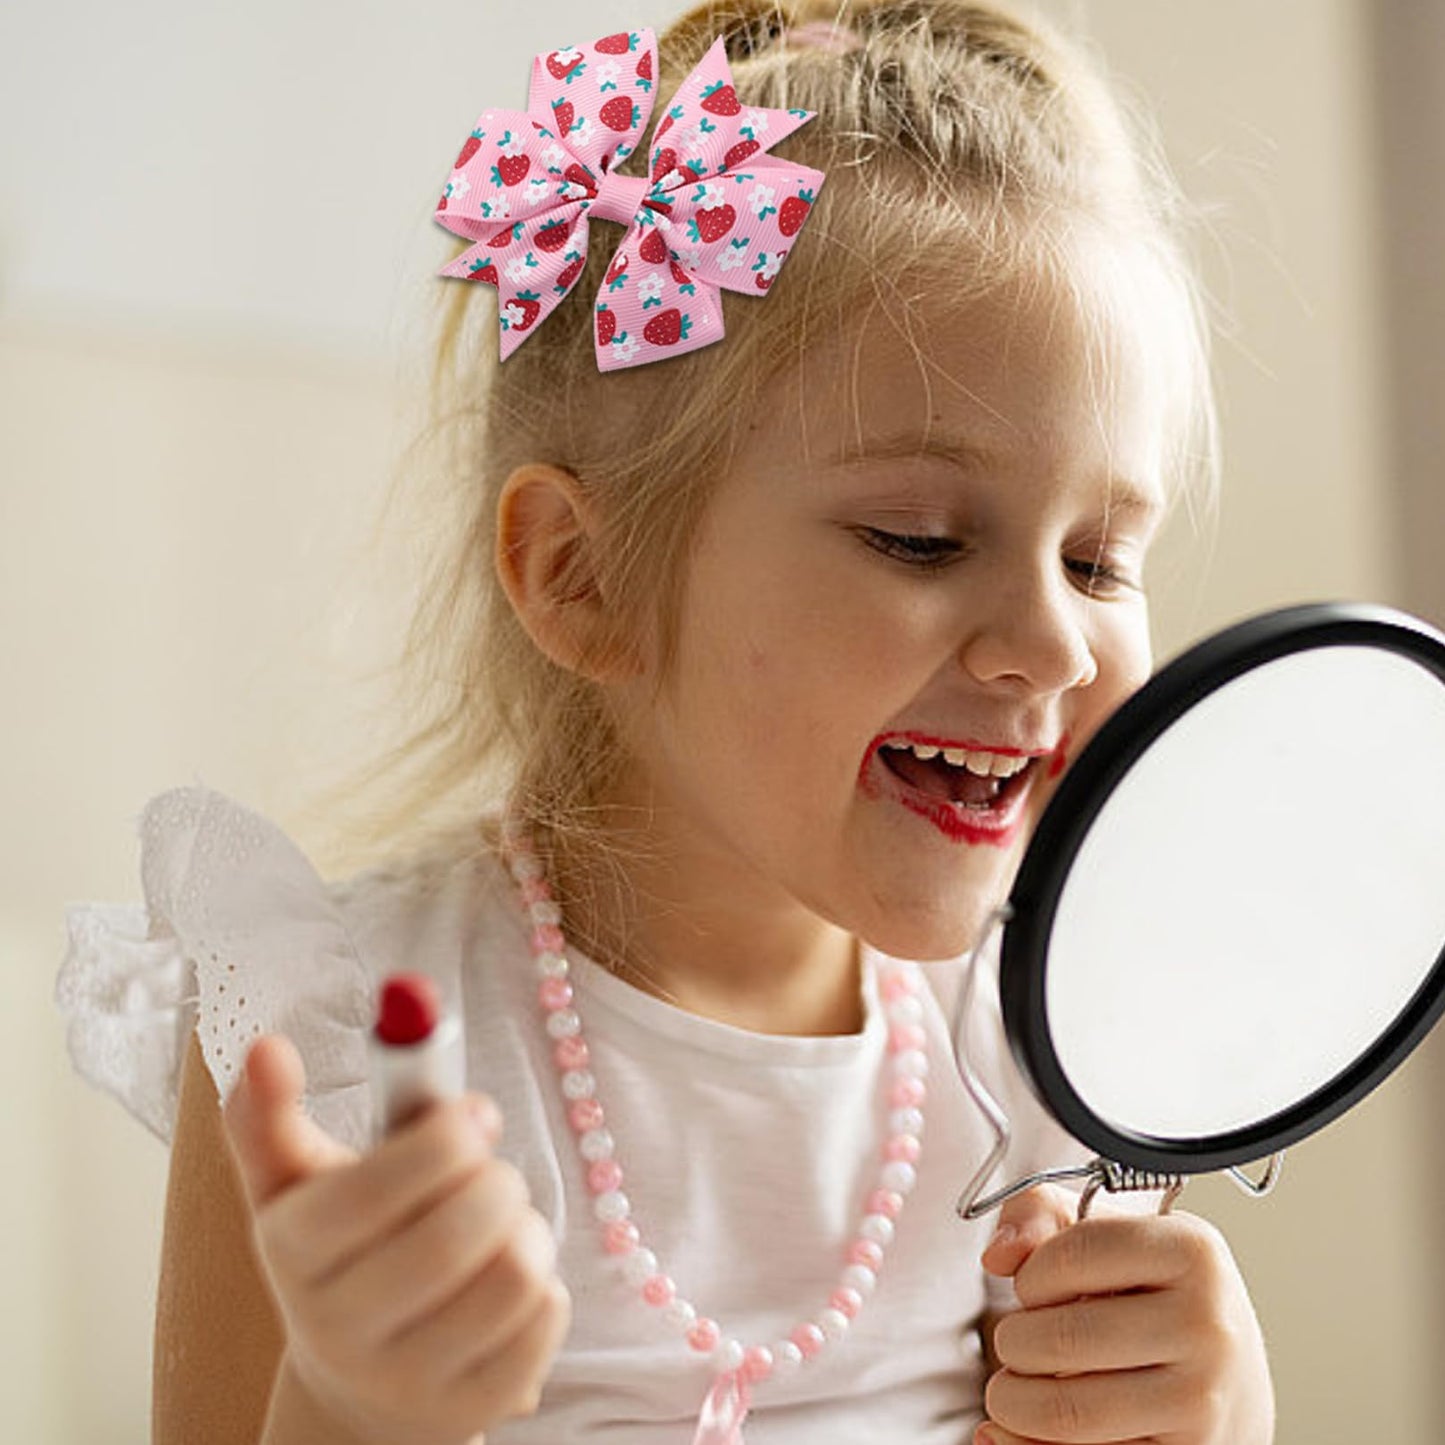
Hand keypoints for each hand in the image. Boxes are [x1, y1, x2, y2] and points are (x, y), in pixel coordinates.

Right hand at [223, 1032, 570, 1444]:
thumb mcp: (294, 1185)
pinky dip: (547, 1281)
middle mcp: (339, 1328)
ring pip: (513, 1273)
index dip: (440, 1140)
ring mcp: (408, 1380)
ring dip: (527, 1227)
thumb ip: (272, 1112)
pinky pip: (546, 1317)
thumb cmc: (342, 1250)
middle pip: (453, 1237)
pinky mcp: (474, 1408)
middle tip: (491, 1167)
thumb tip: (266, 1047)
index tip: (473, 1112)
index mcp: (291, 1252)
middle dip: (494, 1179)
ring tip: (501, 1222)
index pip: (368, 1194)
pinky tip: (510, 1281)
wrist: (361, 1383)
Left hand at [976, 1184, 1273, 1444]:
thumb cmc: (1154, 1295)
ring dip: (1014, 1402)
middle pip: (1062, 1338)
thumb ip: (1040, 1213)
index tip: (1033, 1289)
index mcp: (1192, 1253)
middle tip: (1017, 1343)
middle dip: (1013, 1343)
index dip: (1031, 1275)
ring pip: (1066, 1412)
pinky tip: (1029, 1429)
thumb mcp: (1109, 1230)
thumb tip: (998, 1256)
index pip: (1071, 1255)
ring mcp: (1202, 1402)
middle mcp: (1208, 1327)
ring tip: (1018, 1388)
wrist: (1232, 1383)